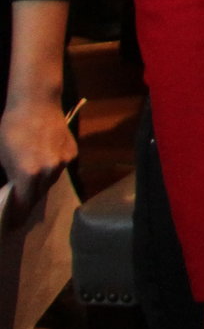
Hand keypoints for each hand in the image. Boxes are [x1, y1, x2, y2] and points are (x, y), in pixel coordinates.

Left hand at [0, 99, 75, 227]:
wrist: (36, 103)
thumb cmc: (11, 128)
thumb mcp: (2, 156)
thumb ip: (10, 177)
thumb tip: (14, 190)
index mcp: (28, 174)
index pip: (23, 204)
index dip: (15, 215)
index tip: (11, 224)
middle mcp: (49, 172)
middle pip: (38, 195)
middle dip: (27, 200)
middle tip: (18, 204)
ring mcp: (63, 162)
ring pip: (50, 182)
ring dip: (40, 184)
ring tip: (30, 179)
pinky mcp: (72, 153)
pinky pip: (59, 168)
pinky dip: (50, 168)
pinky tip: (43, 158)